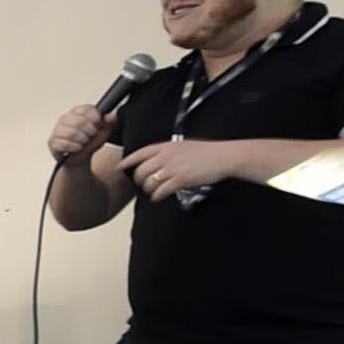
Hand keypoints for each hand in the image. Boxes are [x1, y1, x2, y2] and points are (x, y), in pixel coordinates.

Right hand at [47, 104, 111, 161]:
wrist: (80, 157)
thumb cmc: (90, 141)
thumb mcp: (104, 131)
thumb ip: (110, 122)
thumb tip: (111, 116)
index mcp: (77, 111)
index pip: (86, 110)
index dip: (95, 119)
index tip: (98, 126)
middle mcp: (65, 118)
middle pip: (79, 122)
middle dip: (90, 132)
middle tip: (91, 136)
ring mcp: (57, 130)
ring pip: (71, 133)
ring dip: (82, 140)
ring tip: (84, 143)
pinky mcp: (52, 142)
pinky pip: (64, 144)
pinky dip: (74, 148)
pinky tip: (77, 148)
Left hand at [118, 136, 235, 197]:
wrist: (222, 156)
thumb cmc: (206, 151)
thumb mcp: (183, 145)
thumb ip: (168, 151)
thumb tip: (157, 159)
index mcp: (166, 146)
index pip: (140, 153)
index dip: (127, 161)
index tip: (120, 167)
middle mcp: (166, 156)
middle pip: (141, 170)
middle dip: (139, 180)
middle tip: (142, 184)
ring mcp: (172, 169)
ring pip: (149, 182)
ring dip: (148, 189)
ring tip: (152, 191)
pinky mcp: (179, 180)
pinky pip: (160, 191)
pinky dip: (156, 196)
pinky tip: (158, 197)